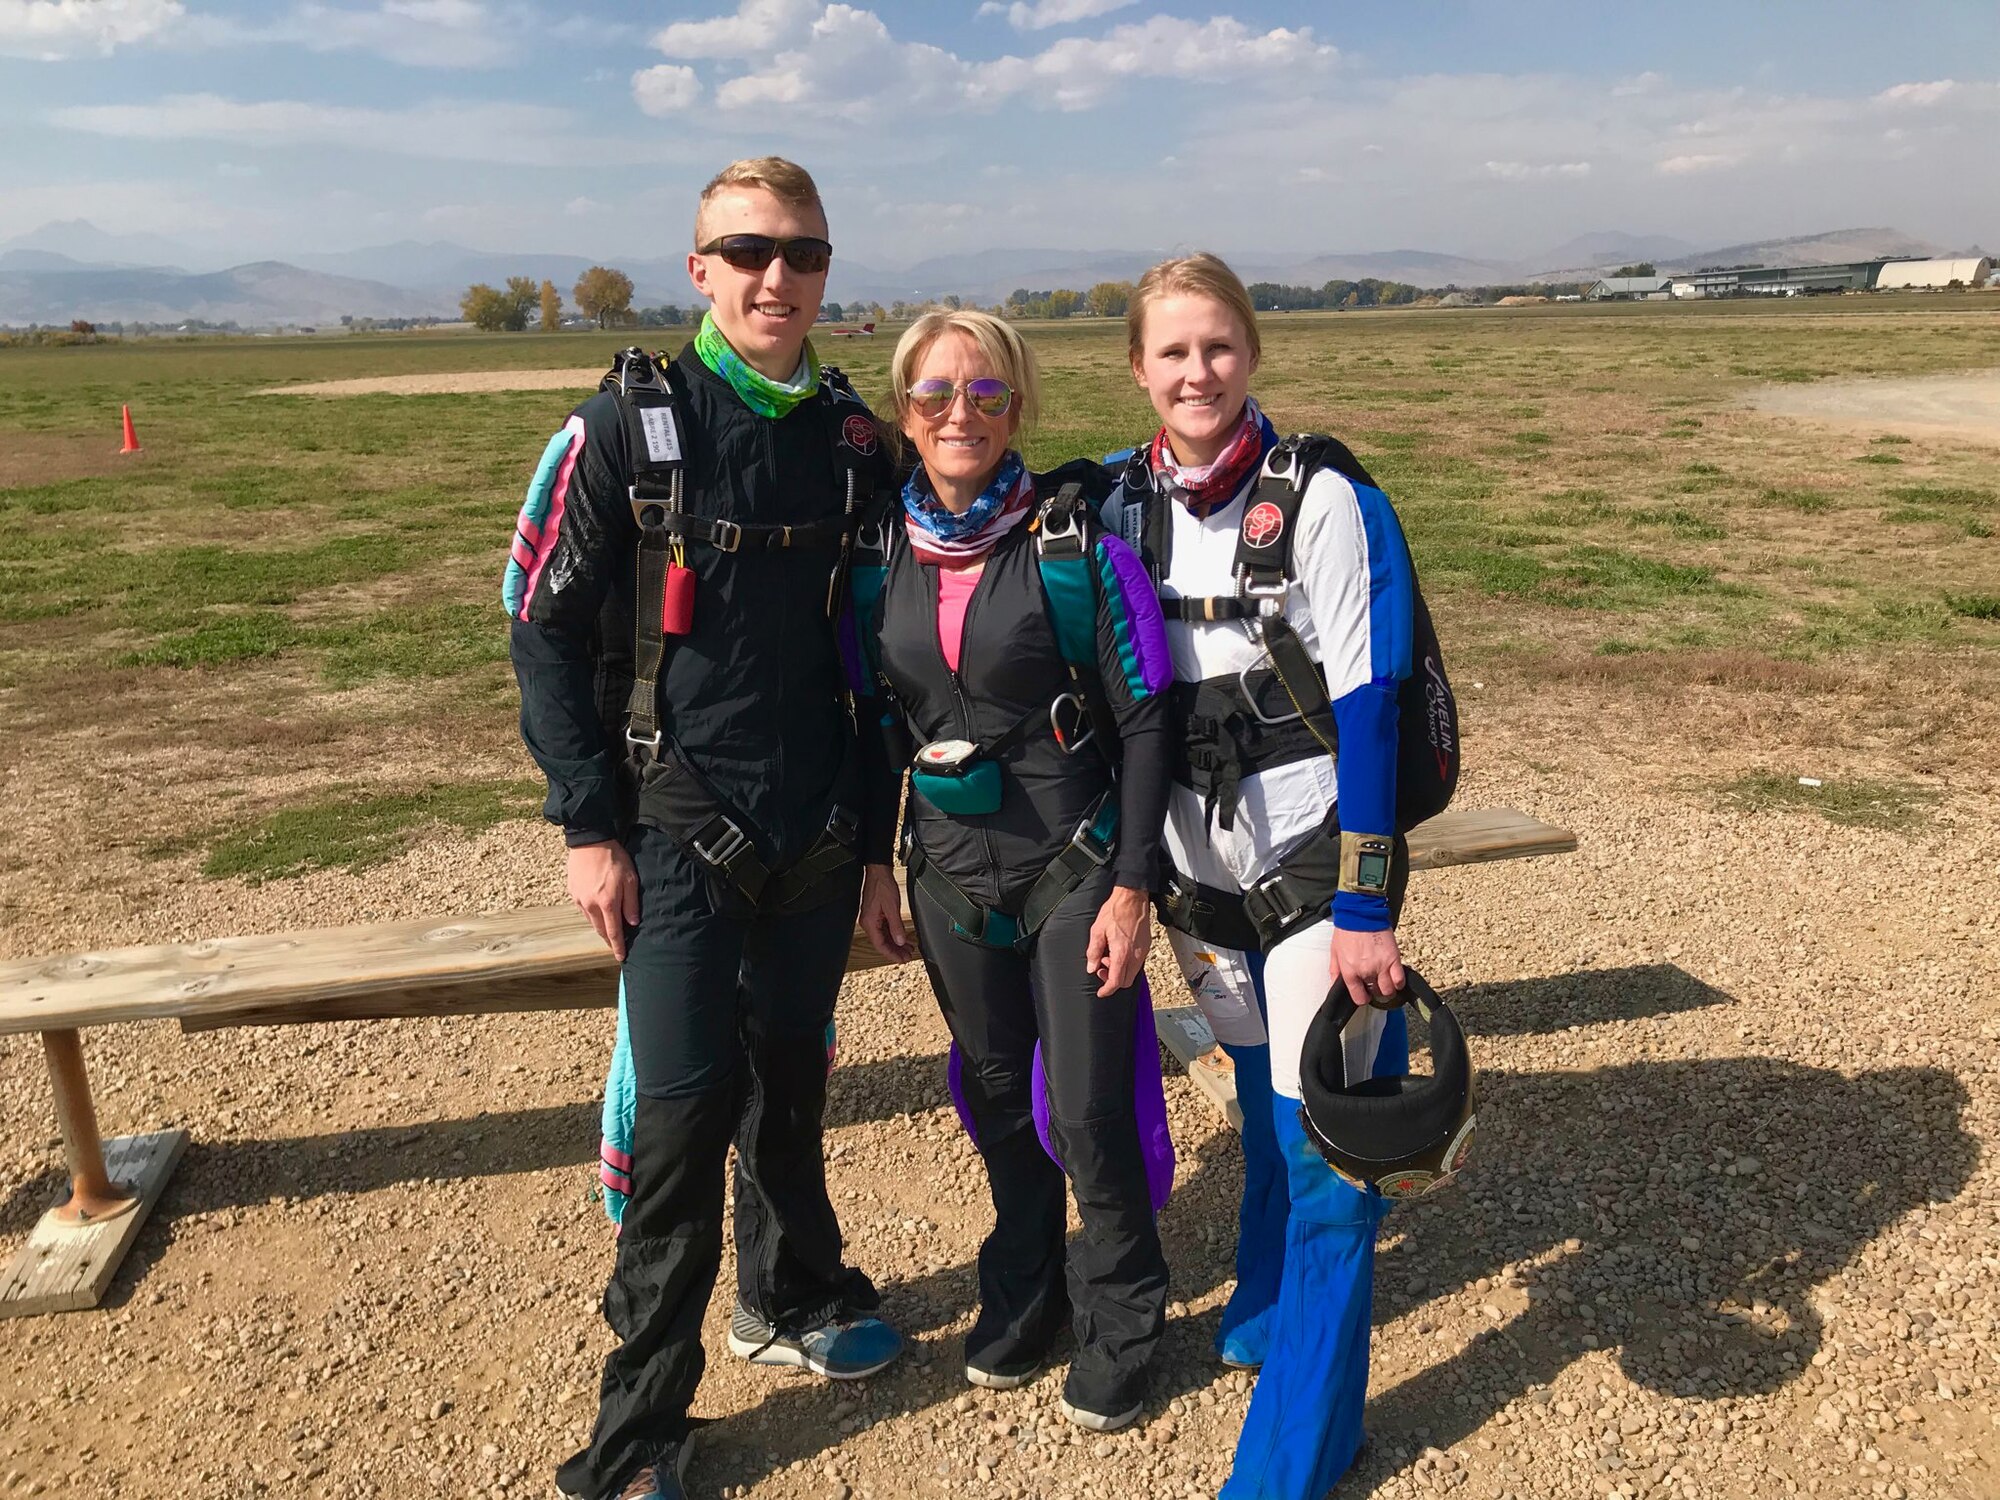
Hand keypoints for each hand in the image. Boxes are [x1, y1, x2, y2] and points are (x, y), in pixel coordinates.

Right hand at [568, 840, 639, 960]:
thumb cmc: (614, 858)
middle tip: (616, 945)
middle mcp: (590, 905)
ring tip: (608, 929)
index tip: (621, 958)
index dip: (618, 947)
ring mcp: (579, 899)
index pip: (613, 932)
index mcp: (607, 904)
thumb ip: (631, 903)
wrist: (590, 841)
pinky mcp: (572, 891)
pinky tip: (597, 911)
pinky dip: (591, 914)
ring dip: (600, 927)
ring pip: (591, 921)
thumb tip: (632, 923)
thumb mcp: (630, 879)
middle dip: (608, 939)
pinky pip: (583, 910)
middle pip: (600, 930)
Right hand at [859, 863, 913, 962]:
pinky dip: (894, 935)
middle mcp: (869, 923)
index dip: (892, 954)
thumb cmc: (882, 886)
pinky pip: (885, 929)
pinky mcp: (876, 914)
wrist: (879, 872)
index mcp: (870, 923)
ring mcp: (872, 919)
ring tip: (908, 949)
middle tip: (907, 957)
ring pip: (884, 937)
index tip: (902, 960)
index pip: (880, 945)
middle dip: (895, 951)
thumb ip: (896, 927)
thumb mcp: (892, 908)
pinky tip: (903, 938)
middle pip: (882, 943)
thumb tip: (900, 941)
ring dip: (896, 943)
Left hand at [1085, 885, 1150, 997]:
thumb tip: (1091, 968)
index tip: (1101, 992)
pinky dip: (1127, 964)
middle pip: (1126, 982)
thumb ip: (1093, 952)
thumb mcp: (1097, 931)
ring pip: (1132, 973)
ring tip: (1108, 955)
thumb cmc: (1115, 912)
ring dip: (1120, 971)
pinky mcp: (1146, 946)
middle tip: (1101, 968)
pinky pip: (1137, 963)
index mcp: (1122, 953)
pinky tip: (1117, 951)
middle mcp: (1135, 955)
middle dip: (1113, 980)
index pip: (1116, 981)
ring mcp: (1143, 951)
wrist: (1133, 898)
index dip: (1107, 990)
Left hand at [1331, 927, 1405, 1008]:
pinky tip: (1394, 978)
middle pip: (1376, 993)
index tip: (1364, 994)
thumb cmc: (1346, 931)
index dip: (1362, 998)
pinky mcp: (1394, 958)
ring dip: (1387, 989)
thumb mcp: (1334, 952)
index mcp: (1350, 971)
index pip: (1359, 997)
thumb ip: (1335, 972)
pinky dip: (1398, 982)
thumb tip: (1335, 988)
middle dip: (1375, 991)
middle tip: (1374, 983)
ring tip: (1385, 981)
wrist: (1360, 913)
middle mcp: (1366, 972)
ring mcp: (1381, 966)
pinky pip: (1400, 980)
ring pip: (1389, 990)